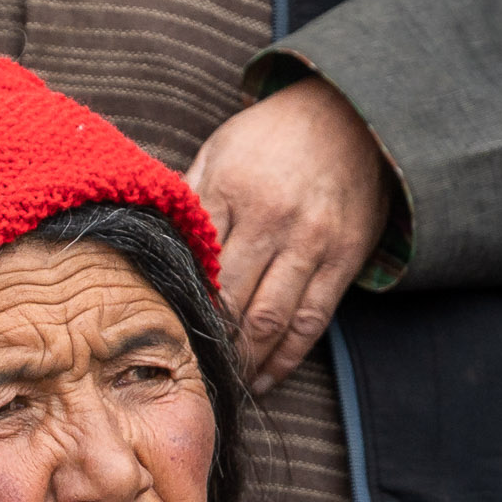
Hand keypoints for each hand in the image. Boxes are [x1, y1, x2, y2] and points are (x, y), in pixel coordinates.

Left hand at [183, 76, 391, 394]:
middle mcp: (272, 219)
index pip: (195, 264)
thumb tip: (148, 242)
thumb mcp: (219, 152)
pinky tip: (264, 379)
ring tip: (221, 385)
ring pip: (269, 320)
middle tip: (184, 374)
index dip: (175, 305)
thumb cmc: (271, 139)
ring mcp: (312, 242)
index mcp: (231, 190)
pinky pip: (311, 322)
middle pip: (229, 300)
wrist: (353, 117)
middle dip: (206, 343)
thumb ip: (187, 200)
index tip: (157, 337)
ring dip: (243, 362)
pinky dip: (285, 359)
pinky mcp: (343, 260)